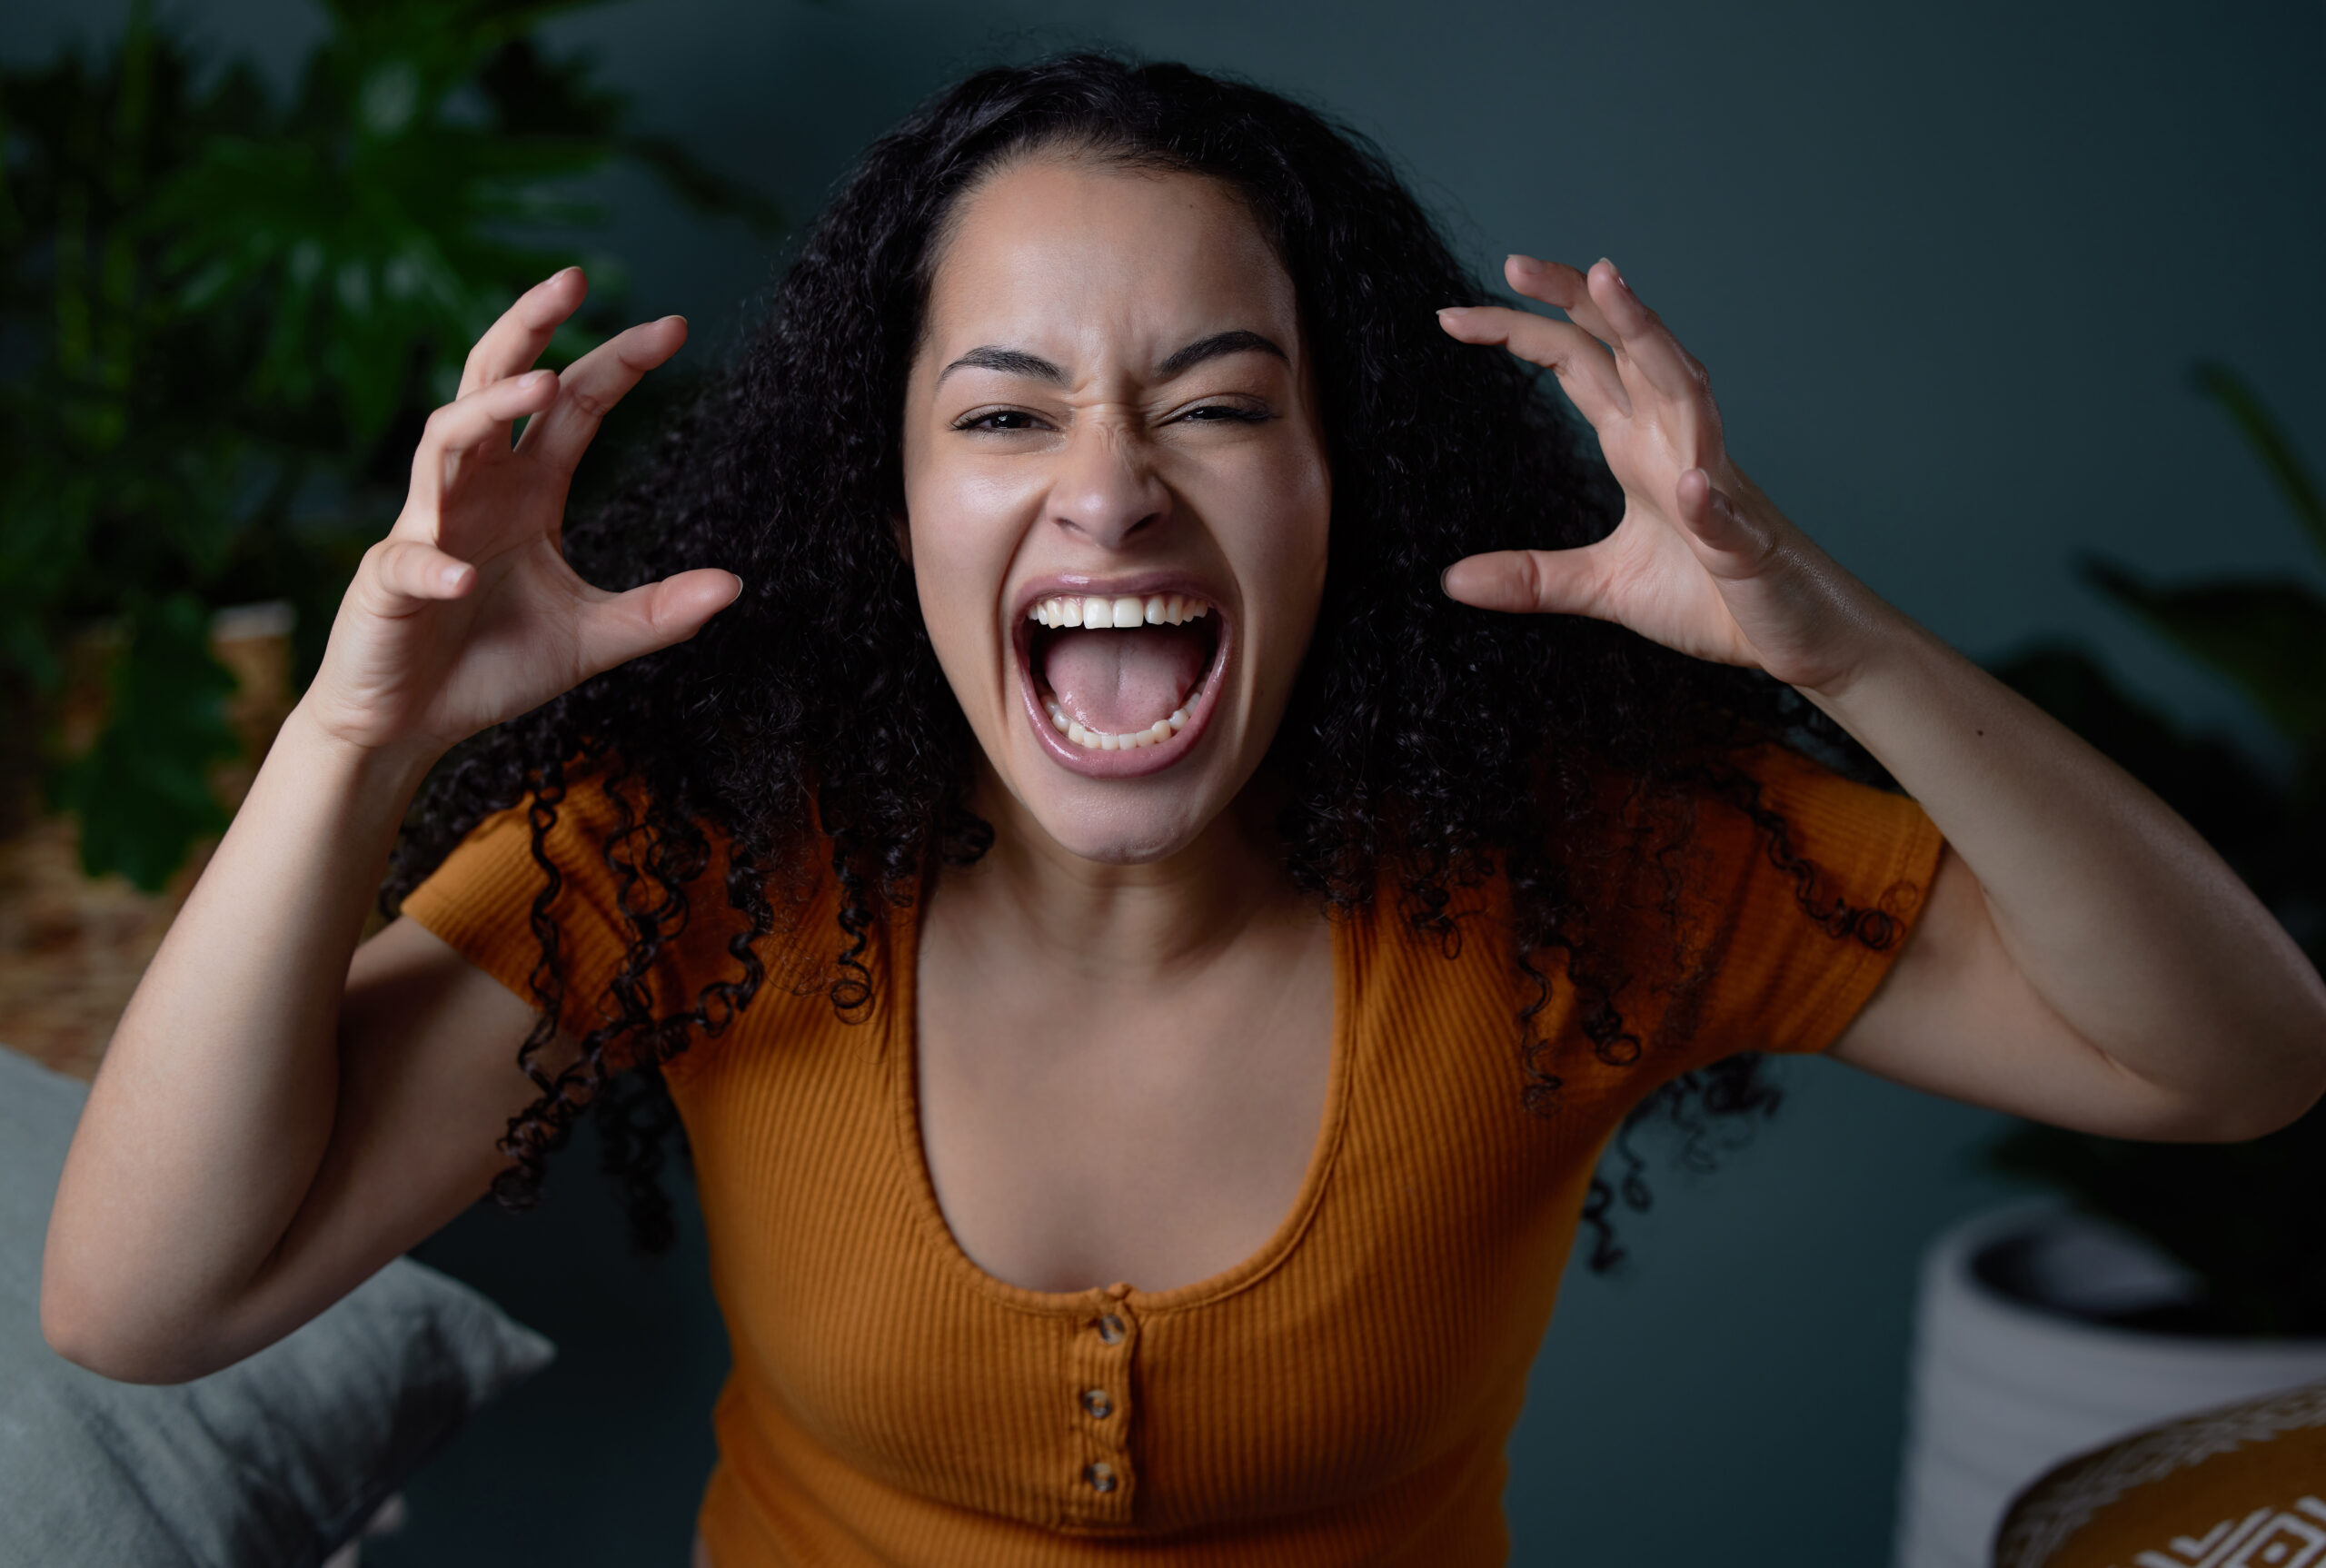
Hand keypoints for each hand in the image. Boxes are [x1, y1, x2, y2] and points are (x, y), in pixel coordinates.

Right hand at [301, 268, 741, 758]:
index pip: (575, 406)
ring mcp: (427, 526)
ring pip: (446, 439)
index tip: (675, 327)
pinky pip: (410, 561)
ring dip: (489, 409)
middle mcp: (476, 489)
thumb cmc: (491, 667)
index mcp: (529, 491)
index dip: (618, 363)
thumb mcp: (592, 638)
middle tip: (572, 280)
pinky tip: (461, 576)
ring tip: (538, 385)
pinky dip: (434, 566)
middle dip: (530, 327)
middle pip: (495, 382)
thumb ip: (660, 614)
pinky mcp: (388, 581)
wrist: (409, 723)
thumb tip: (735, 586)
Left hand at [1436, 255, 1880, 694]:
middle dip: (1576, 300)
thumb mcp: (1602, 587)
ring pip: (1684, 390)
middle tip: (1514, 262)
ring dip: (1649, 338)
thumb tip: (1452, 580)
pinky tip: (1692, 487)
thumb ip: (1533, 578)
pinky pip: (1726, 516)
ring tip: (1610, 287)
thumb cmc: (1709, 595)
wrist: (1793, 631)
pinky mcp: (1744, 544)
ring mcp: (1713, 484)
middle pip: (1624, 349)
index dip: (1520, 333)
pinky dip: (1710, 501)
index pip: (1575, 363)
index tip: (1450, 318)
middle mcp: (1674, 442)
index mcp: (1637, 443)